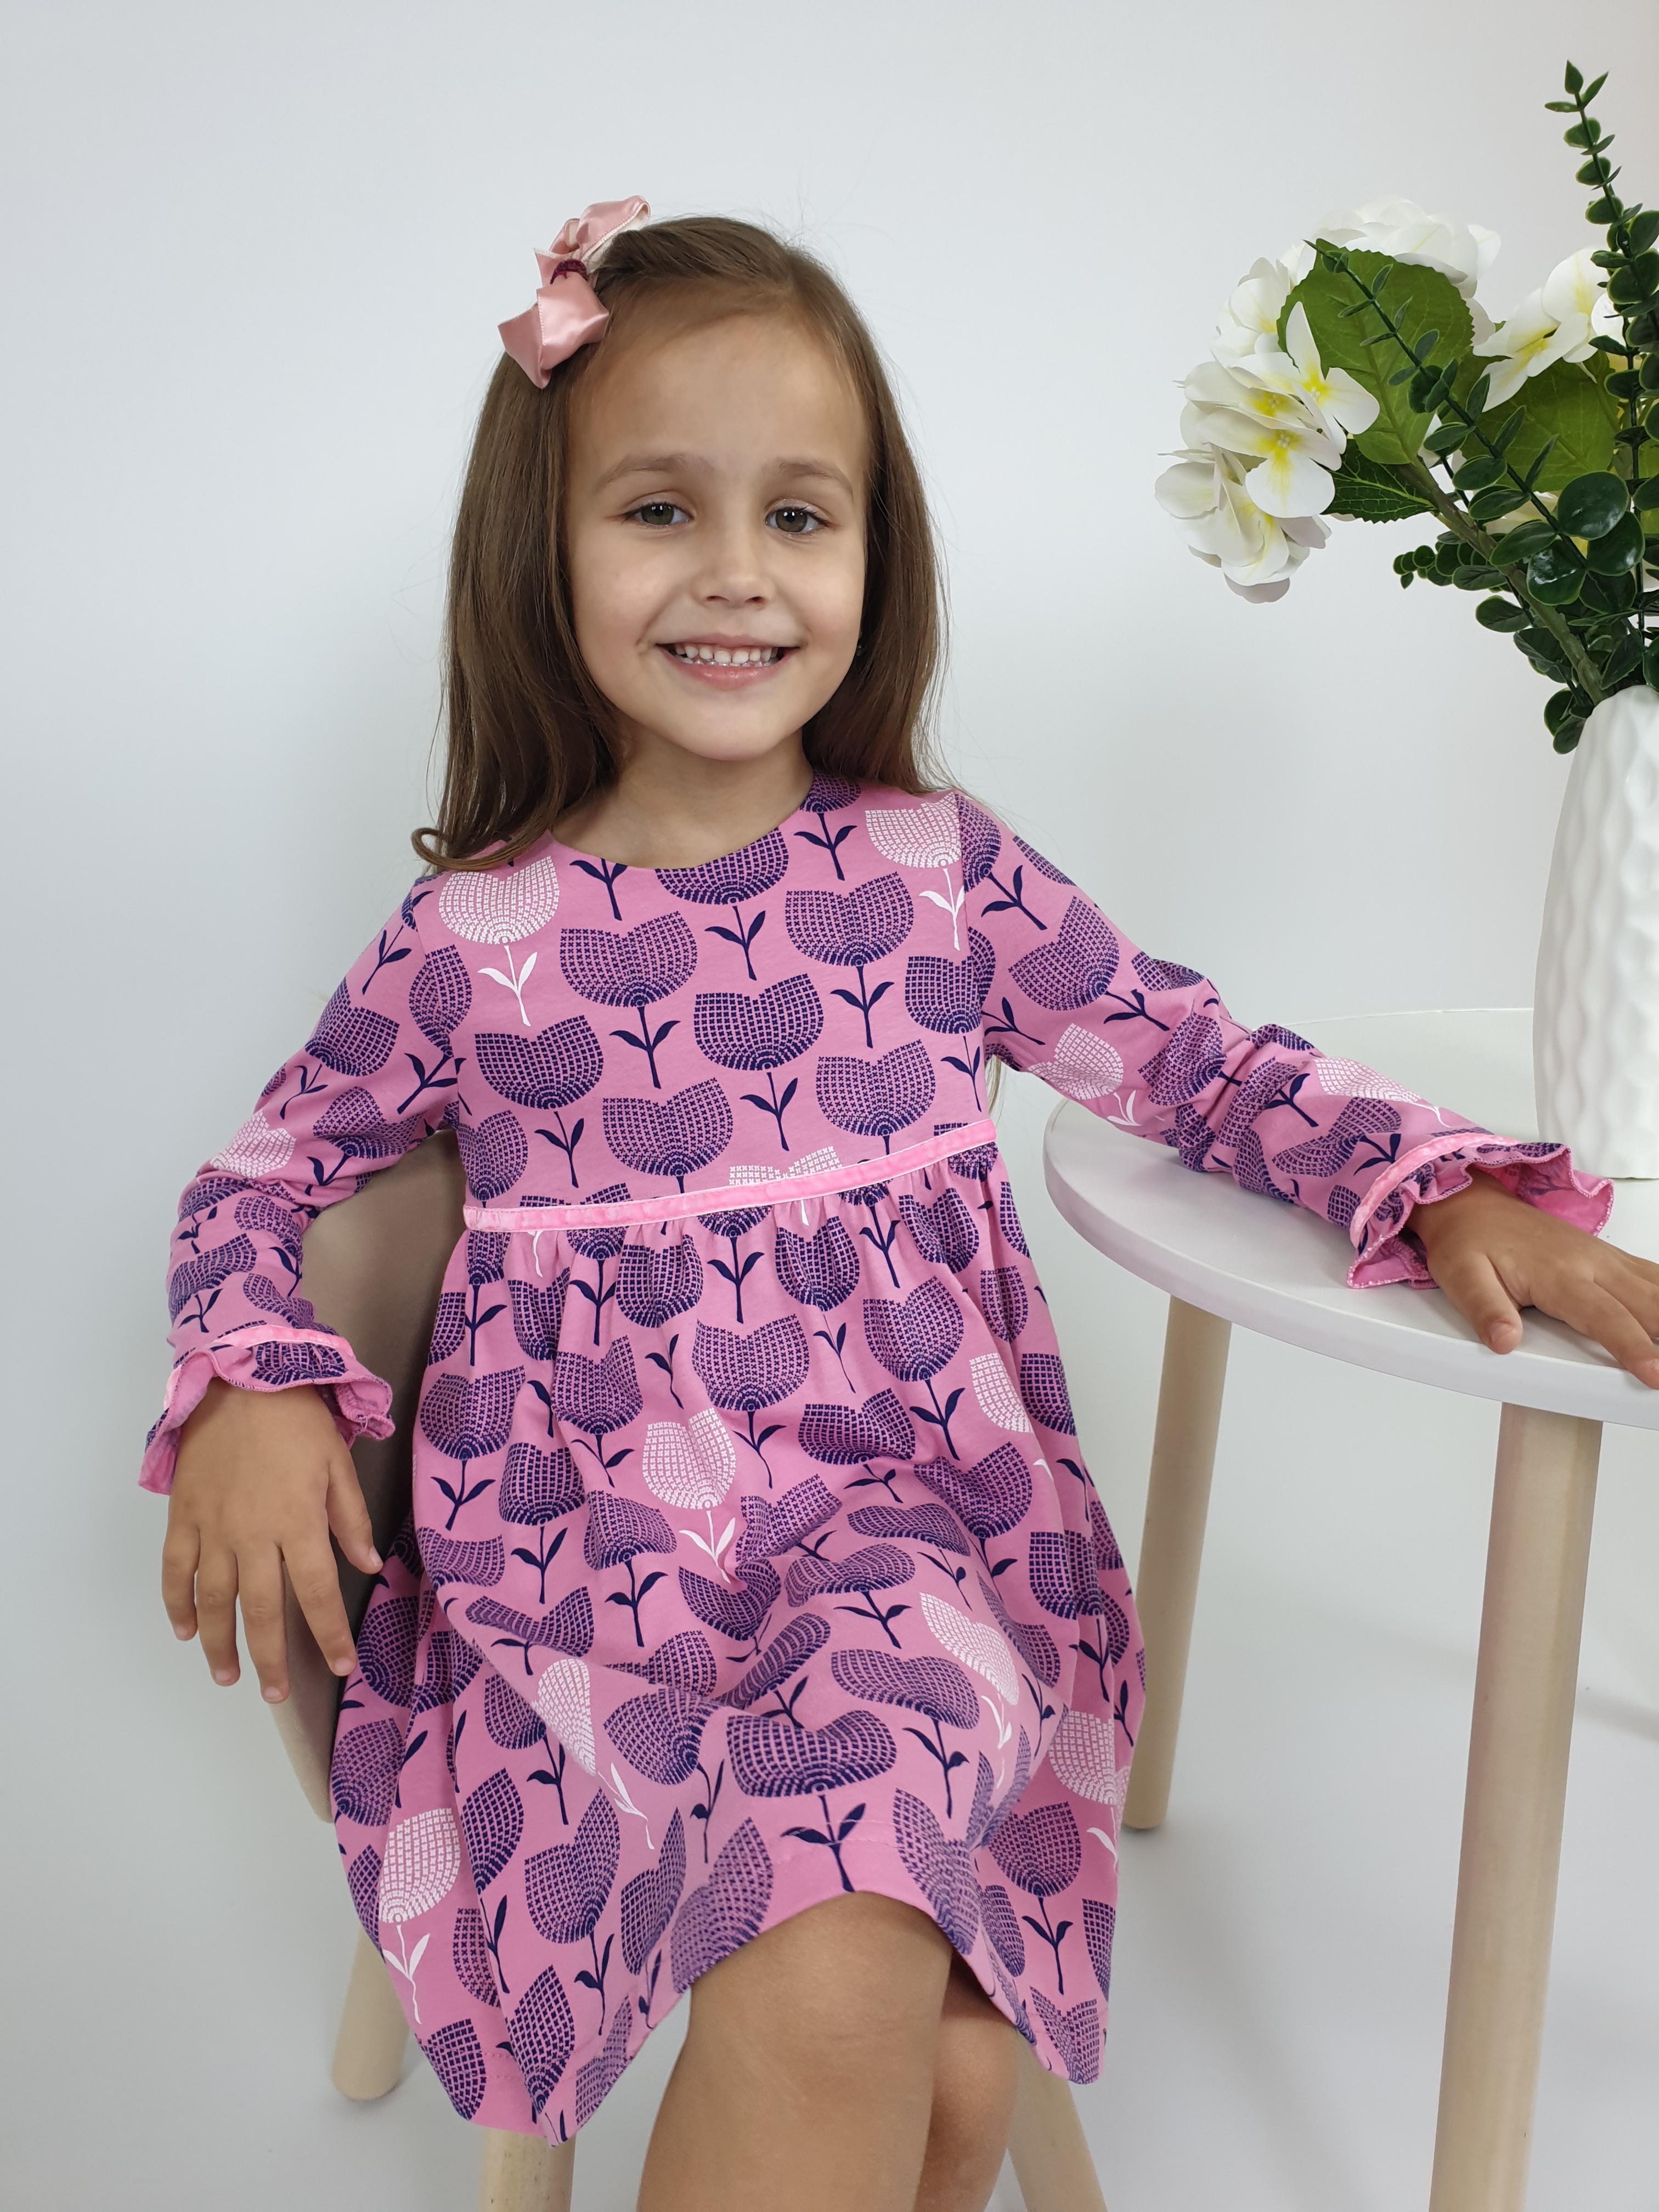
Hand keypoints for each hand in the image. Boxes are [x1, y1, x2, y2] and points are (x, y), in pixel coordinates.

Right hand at [162, 1379, 382, 1700]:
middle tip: (275, 1695)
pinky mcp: (183, 1517)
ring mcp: (212, 1529)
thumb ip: (350, 1519)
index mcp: (298, 1522)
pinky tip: (185, 1630)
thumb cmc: (296, 1419)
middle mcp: (252, 1535)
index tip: (342, 1665)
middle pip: (261, 1611)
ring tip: (227, 1677)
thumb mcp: (338, 1463)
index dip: (329, 1634)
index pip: (317, 1594)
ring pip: (215, 1601)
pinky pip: (176, 1571)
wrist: (239, 1378)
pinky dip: (177, 1604)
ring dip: (220, 1644)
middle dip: (270, 1658)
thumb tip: (368, 1565)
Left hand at [1411, 1170, 1658, 1386]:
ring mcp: (1604, 1258)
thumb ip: (1485, 1309)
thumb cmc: (1468, 1239)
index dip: (1633, 1347)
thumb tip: (1504, 1341)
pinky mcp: (1608, 1258)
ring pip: (1657, 1288)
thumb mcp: (1460, 1276)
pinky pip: (1652, 1276)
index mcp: (1557, 1272)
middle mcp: (1590, 1262)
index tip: (1655, 1373)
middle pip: (1647, 1303)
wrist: (1471, 1204)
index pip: (1604, 1316)